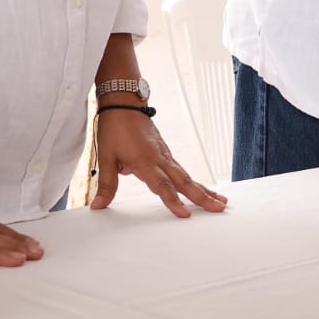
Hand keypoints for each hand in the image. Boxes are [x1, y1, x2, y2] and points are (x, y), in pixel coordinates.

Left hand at [92, 106, 227, 216]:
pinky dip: (194, 181)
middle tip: (219, 208)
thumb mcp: (105, 157)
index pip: (163, 186)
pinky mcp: (165, 152)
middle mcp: (160, 158)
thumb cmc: (115, 127)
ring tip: (220, 200)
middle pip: (184, 181)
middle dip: (202, 196)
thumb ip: (106, 184)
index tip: (186, 215)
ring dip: (203, 189)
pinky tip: (200, 188)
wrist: (124, 103)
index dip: (174, 202)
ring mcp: (165, 155)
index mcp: (145, 161)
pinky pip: (182, 170)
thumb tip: (98, 206)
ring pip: (187, 176)